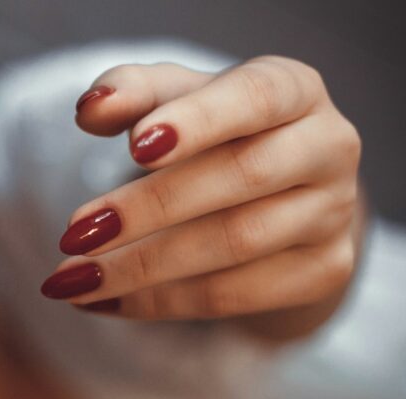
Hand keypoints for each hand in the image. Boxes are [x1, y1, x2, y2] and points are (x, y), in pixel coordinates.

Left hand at [42, 57, 362, 337]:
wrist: (285, 195)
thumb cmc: (218, 134)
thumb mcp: (176, 100)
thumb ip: (133, 93)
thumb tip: (90, 111)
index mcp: (295, 88)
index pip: (254, 97)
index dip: (197, 122)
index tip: (135, 145)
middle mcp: (329, 147)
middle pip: (239, 177)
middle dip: (147, 208)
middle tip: (74, 232)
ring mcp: (332, 214)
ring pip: (234, 244)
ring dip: (142, 266)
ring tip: (72, 278)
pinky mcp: (325, 272)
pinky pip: (234, 295)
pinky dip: (159, 302)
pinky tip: (104, 302)